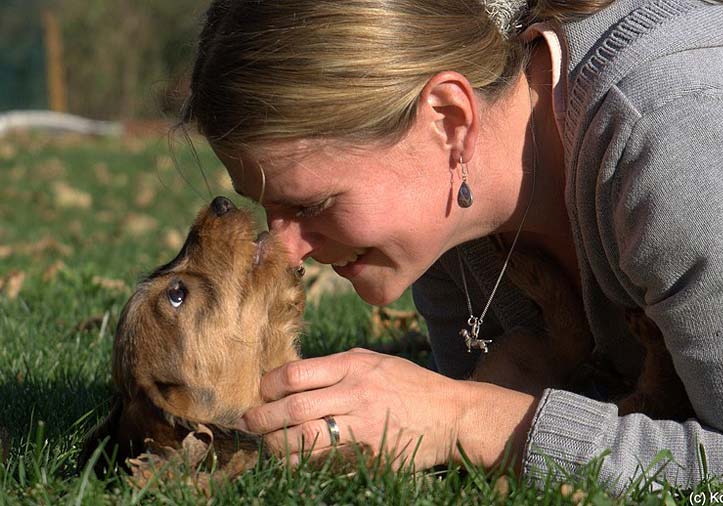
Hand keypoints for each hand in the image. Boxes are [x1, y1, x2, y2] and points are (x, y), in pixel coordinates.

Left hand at [242, 348, 537, 470]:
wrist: (451, 414)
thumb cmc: (408, 383)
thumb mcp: (374, 360)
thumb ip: (335, 366)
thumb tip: (290, 377)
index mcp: (354, 366)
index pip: (295, 374)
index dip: (268, 385)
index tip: (261, 392)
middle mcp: (355, 394)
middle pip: (292, 408)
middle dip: (261, 418)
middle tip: (248, 421)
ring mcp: (363, 428)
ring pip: (303, 440)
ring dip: (275, 444)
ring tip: (265, 442)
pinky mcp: (370, 455)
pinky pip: (325, 463)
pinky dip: (301, 463)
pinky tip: (291, 460)